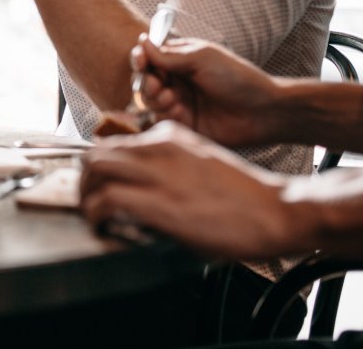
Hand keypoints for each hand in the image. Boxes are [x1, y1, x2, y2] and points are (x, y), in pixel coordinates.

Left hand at [80, 121, 304, 258]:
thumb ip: (171, 168)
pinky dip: (95, 212)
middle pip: (97, 152)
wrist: (278, 211)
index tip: (99, 185)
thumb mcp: (201, 165)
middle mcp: (159, 148)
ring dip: (84, 194)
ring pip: (94, 168)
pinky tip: (100, 225)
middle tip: (87, 200)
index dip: (101, 167)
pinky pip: (107, 198)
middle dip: (84, 179)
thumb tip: (145, 188)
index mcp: (170, 137)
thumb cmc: (246, 198)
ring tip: (90, 214)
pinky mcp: (160, 201)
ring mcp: (159, 173)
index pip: (116, 143)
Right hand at [134, 35, 285, 147]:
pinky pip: (160, 119)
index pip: (150, 57)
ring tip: (170, 98)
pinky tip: (178, 112)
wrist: (262, 111)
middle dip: (146, 81)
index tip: (141, 62)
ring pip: (148, 100)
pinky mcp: (183, 124)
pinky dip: (163, 114)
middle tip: (157, 85)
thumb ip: (169, 55)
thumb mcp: (202, 58)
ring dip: (154, 98)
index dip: (140, 58)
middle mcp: (177, 80)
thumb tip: (142, 42)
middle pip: (144, 79)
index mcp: (181, 60)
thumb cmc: (237, 78)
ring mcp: (179, 102)